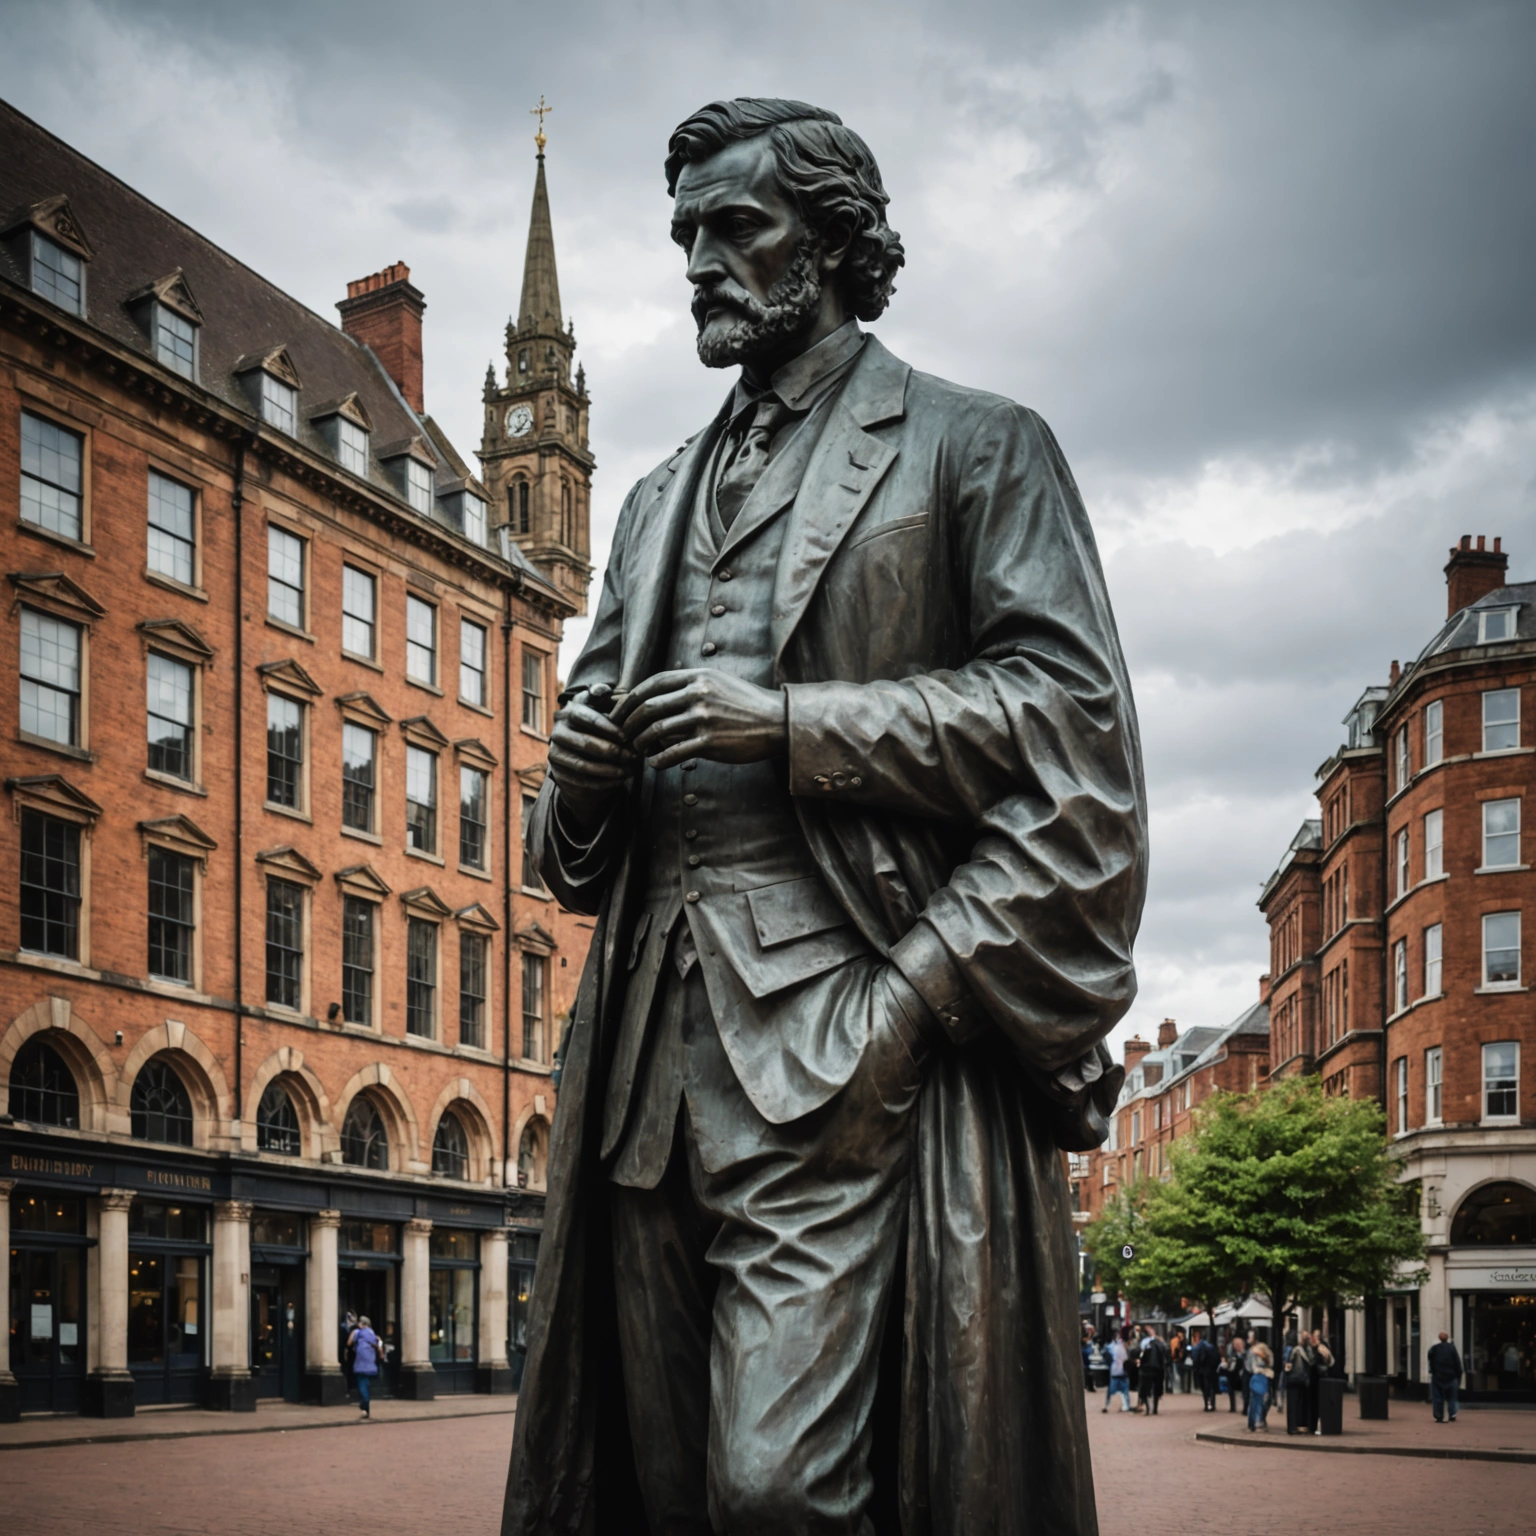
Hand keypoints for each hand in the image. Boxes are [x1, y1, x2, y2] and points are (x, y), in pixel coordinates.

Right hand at [547, 685, 638, 829]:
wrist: (582, 755)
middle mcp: (557, 731)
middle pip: (584, 742)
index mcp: (569, 712)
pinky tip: (619, 780)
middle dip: (612, 751)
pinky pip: (581, 781)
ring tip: (629, 771)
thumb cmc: (601, 728)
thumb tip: (611, 691)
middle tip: (633, 756)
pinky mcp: (558, 773)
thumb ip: (609, 700)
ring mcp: (555, 753)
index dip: (604, 725)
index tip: (625, 735)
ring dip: (609, 770)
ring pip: (582, 765)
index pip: (582, 715)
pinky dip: (602, 783)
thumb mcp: (604, 710)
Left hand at [612, 670, 787, 771]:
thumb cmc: (746, 704)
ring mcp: (704, 718)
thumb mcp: (719, 682)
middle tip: (622, 736)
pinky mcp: (710, 742)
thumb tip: (659, 695)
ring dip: (640, 743)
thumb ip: (691, 685)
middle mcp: (698, 694)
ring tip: (638, 750)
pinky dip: (658, 761)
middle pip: (648, 708)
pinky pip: (673, 753)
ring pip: (656, 731)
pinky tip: (655, 764)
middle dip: (628, 724)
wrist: (777, 722)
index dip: (630, 699)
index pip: (652, 684)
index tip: (620, 713)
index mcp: (698, 677)